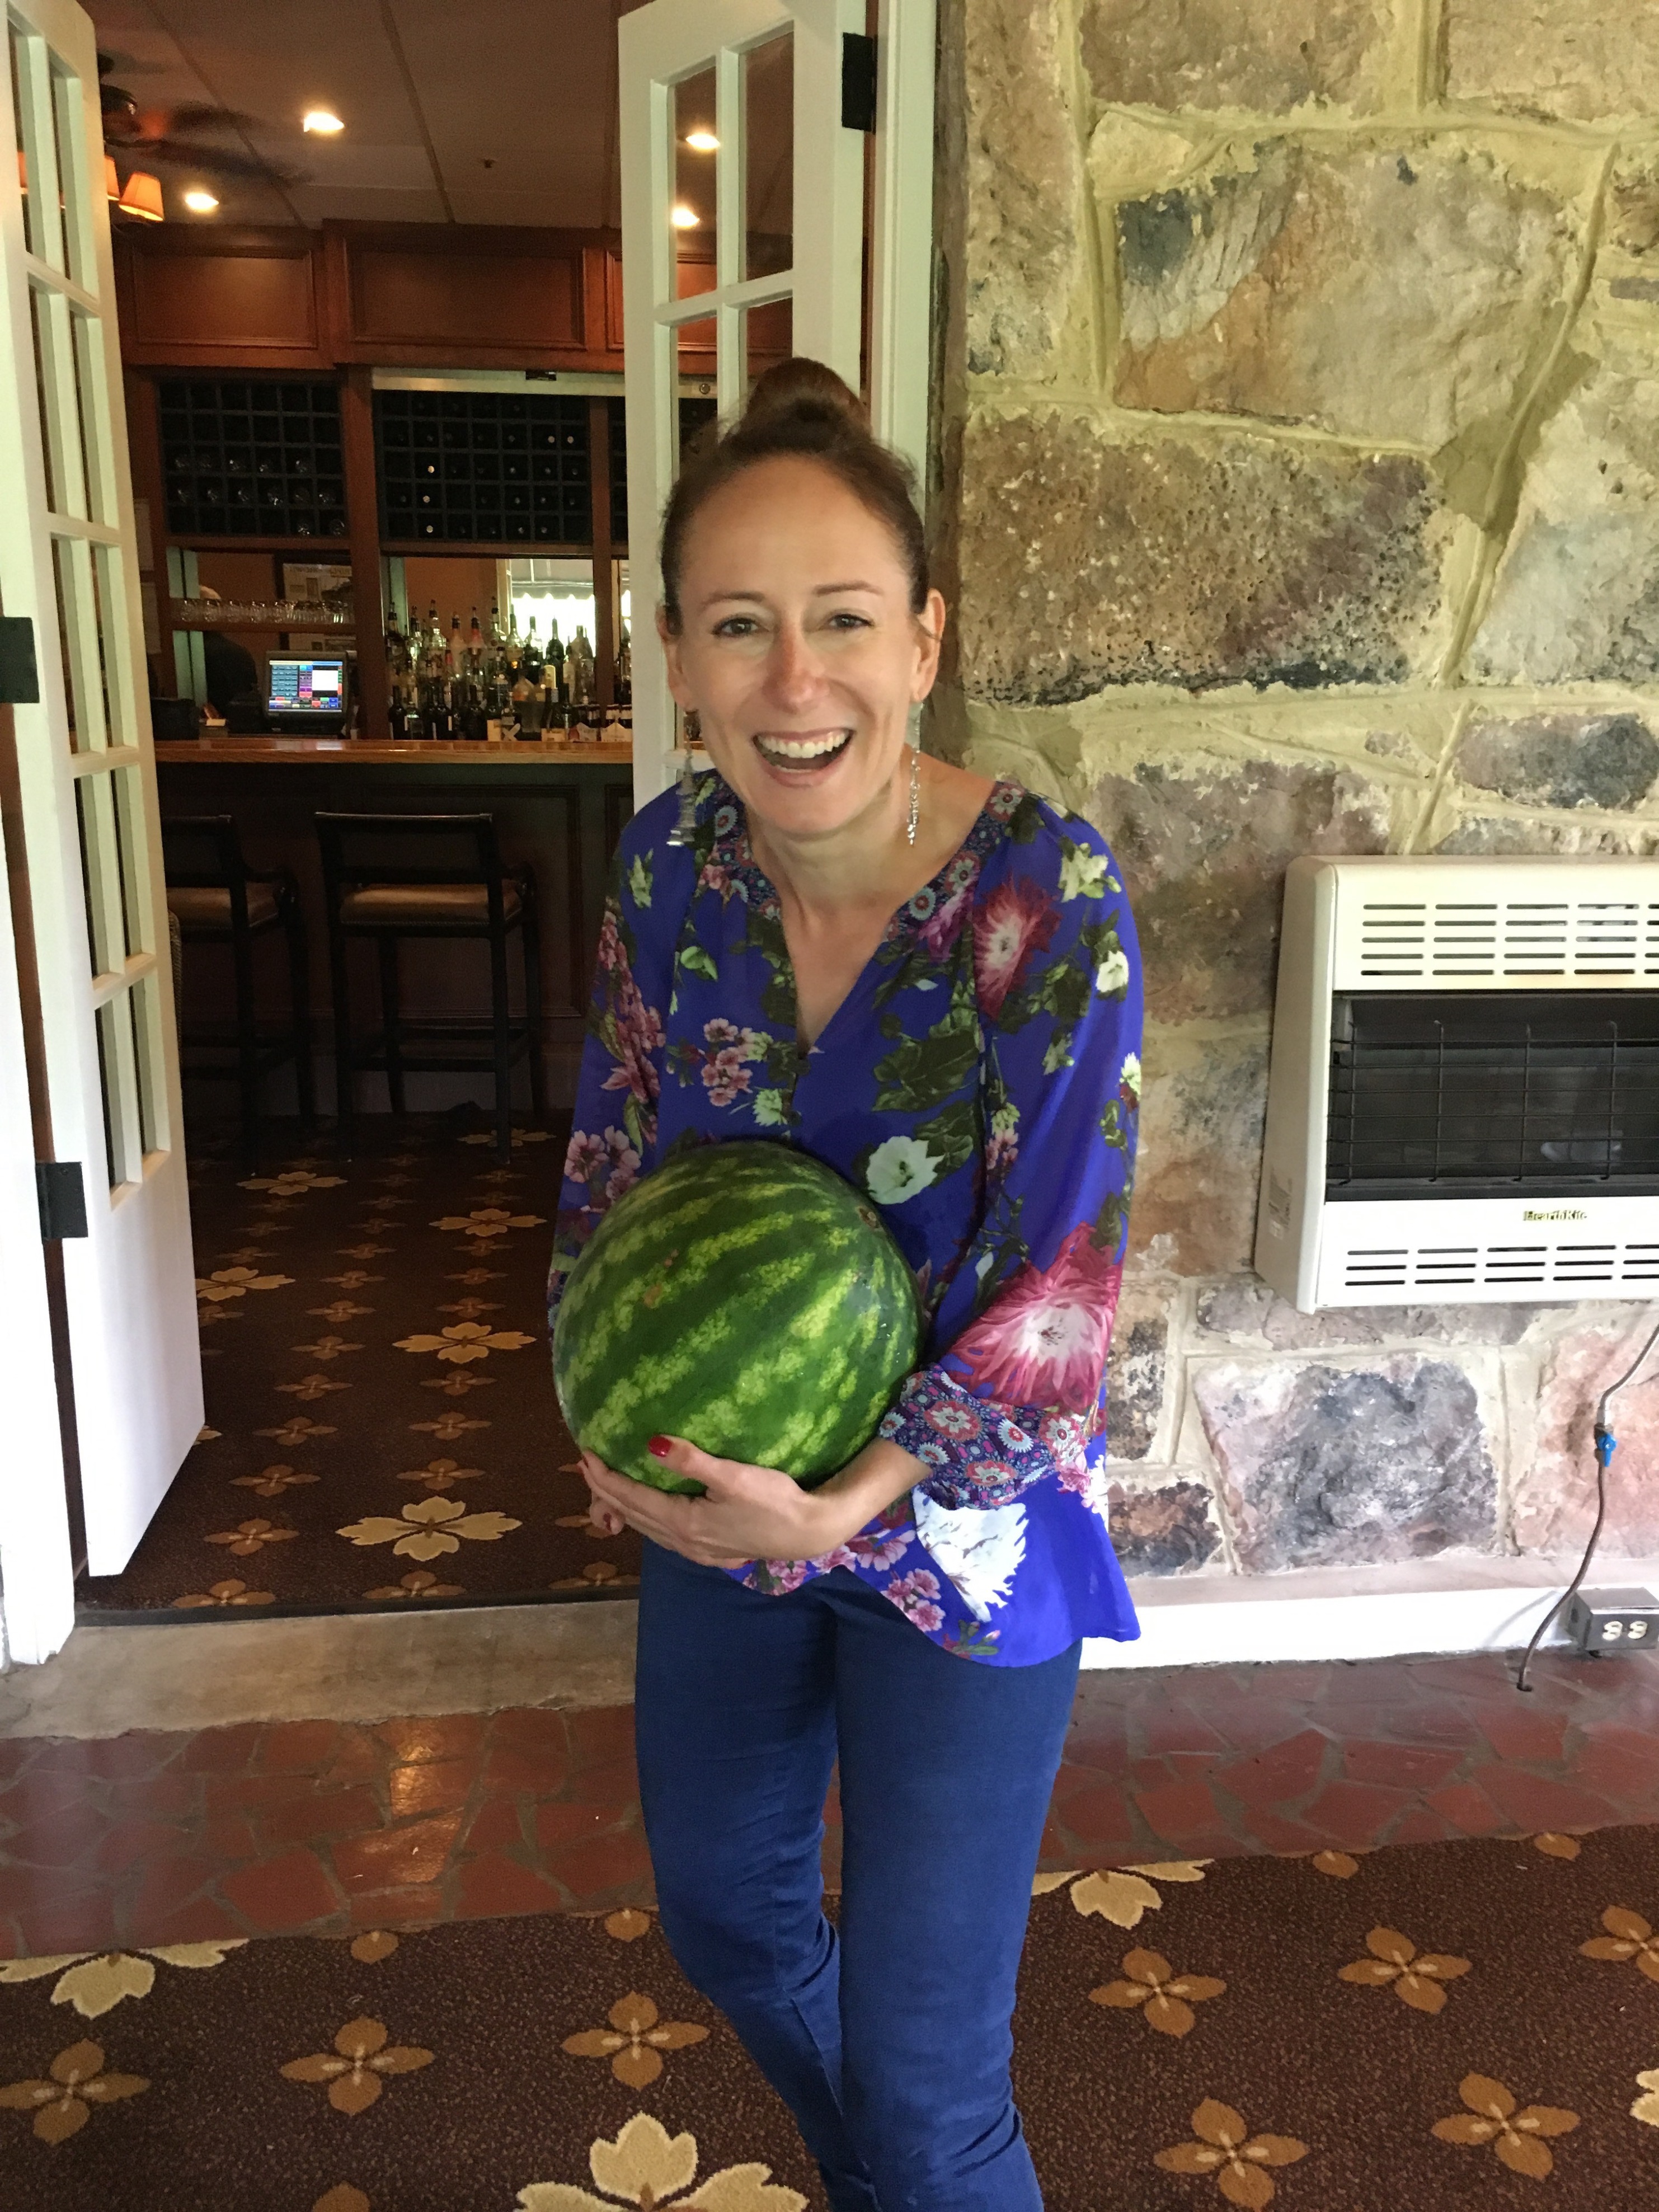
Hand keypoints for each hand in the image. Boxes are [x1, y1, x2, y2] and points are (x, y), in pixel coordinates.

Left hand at [580, 1437, 849, 1569]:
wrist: (808, 1533)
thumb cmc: (775, 1500)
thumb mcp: (735, 1475)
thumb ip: (692, 1461)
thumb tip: (651, 1444)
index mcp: (684, 1522)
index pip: (631, 1498)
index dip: (605, 1477)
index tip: (586, 1454)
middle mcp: (684, 1541)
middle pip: (633, 1515)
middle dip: (606, 1491)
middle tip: (586, 1465)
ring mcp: (696, 1551)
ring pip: (646, 1529)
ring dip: (623, 1507)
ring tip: (606, 1487)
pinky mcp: (710, 1552)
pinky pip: (663, 1536)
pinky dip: (645, 1520)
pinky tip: (647, 1512)